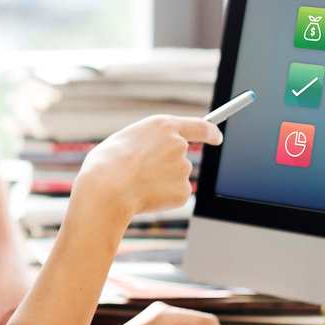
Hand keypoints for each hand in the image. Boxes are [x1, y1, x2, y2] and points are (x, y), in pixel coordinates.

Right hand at [75, 115, 222, 222]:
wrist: (107, 189)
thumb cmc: (107, 164)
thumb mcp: (124, 140)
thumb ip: (146, 142)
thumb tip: (151, 156)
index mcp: (163, 126)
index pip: (200, 126)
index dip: (211, 132)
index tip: (217, 137)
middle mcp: (178, 144)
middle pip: (181, 156)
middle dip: (167, 166)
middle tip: (141, 173)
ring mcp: (183, 168)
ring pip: (175, 177)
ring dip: (161, 181)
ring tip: (135, 184)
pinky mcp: (183, 191)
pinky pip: (175, 195)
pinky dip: (163, 198)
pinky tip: (144, 196)